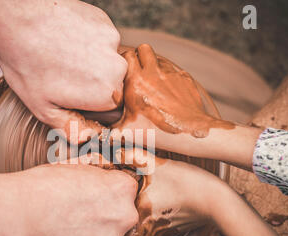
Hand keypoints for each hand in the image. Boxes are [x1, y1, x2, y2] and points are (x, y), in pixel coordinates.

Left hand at [0, 0, 126, 141]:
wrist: (17, 19)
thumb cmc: (27, 65)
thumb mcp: (43, 108)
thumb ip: (71, 128)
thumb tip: (89, 139)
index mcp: (107, 94)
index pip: (113, 112)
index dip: (93, 110)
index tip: (74, 101)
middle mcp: (117, 68)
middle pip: (114, 87)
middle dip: (95, 87)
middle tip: (66, 78)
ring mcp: (112, 42)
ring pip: (109, 64)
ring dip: (93, 65)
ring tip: (65, 59)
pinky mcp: (105, 23)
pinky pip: (103, 42)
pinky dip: (90, 44)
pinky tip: (68, 42)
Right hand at [12, 164, 138, 235]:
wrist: (18, 214)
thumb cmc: (42, 186)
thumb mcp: (76, 168)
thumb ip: (99, 178)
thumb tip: (104, 182)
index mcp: (122, 189)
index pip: (125, 192)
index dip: (106, 194)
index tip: (90, 197)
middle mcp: (125, 217)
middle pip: (120, 218)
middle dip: (104, 218)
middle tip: (77, 216)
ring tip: (64, 231)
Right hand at [114, 44, 231, 138]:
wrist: (189, 131)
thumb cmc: (157, 133)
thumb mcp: (127, 133)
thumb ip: (109, 131)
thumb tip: (97, 134)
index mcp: (136, 83)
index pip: (127, 56)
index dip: (124, 60)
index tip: (123, 69)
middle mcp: (153, 73)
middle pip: (143, 49)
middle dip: (138, 56)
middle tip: (136, 69)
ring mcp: (170, 74)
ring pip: (158, 57)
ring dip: (153, 64)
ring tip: (151, 79)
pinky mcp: (184, 78)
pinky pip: (173, 68)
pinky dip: (168, 74)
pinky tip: (167, 89)